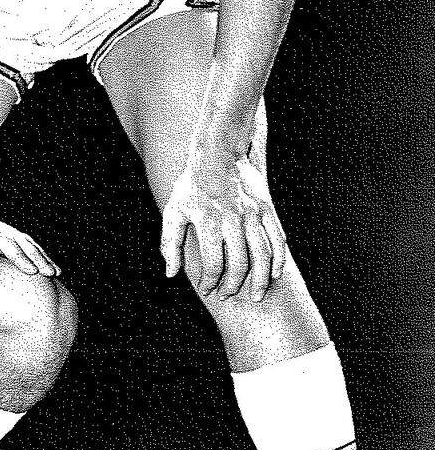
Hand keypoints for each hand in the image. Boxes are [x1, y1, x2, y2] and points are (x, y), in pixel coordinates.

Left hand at [0, 207, 58, 282]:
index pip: (2, 239)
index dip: (18, 256)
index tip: (32, 272)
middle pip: (17, 236)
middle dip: (36, 254)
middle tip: (52, 274)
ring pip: (17, 238)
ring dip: (35, 254)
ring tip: (53, 272)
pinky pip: (10, 244)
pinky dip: (25, 254)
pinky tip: (34, 268)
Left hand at [160, 141, 286, 301]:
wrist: (218, 154)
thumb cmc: (191, 187)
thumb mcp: (173, 211)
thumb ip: (170, 244)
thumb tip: (170, 274)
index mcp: (208, 221)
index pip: (213, 263)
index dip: (209, 281)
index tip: (206, 289)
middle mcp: (233, 219)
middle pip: (239, 263)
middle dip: (233, 285)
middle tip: (226, 295)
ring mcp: (253, 214)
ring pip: (263, 255)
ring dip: (259, 280)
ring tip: (255, 296)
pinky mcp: (267, 209)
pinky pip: (278, 240)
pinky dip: (279, 260)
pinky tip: (273, 275)